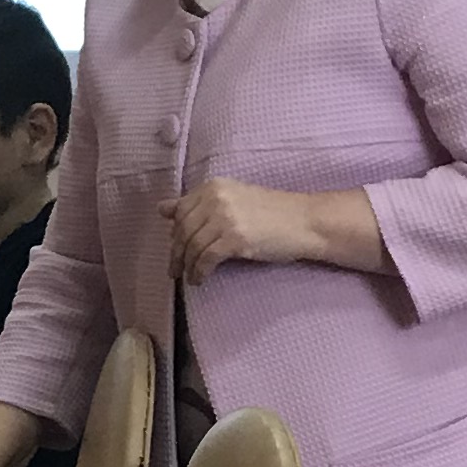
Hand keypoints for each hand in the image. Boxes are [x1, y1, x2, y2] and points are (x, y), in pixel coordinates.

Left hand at [162, 178, 317, 285]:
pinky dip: (199, 272)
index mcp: (214, 187)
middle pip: (183, 230)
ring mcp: (225, 218)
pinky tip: (200, 279)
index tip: (175, 249)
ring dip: (187, 266)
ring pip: (192, 246)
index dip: (175, 234)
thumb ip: (198, 204)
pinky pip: (206, 259)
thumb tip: (161, 209)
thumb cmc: (272, 212)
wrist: (304, 221)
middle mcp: (216, 199)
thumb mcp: (232, 200)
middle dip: (176, 253)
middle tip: (174, 270)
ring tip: (188, 277)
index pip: (181, 211)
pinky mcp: (235, 238)